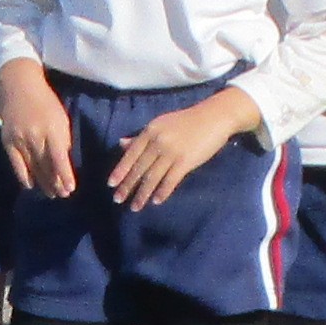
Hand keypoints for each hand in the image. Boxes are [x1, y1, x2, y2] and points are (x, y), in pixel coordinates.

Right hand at [0, 56, 77, 202]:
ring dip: (43, 183)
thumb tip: (64, 163)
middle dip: (55, 182)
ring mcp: (19, 139)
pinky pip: (16, 164)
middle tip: (63, 195)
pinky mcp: (7, 141)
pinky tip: (31, 185)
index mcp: (51, 129)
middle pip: (45, 166)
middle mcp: (34, 136)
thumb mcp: (61, 118)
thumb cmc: (45, 102)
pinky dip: (24, 176)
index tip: (71, 188)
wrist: (19, 85)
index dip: (64, 175)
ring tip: (52, 194)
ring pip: (32, 167)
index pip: (59, 158)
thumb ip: (62, 140)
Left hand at [105, 88, 253, 210]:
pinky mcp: (186, 161)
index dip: (120, 170)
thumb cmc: (187, 121)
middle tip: (117, 200)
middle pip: (139, 168)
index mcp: (150, 131)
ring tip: (135, 207)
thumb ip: (141, 136)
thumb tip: (122, 144)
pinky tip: (156, 201)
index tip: (111, 184)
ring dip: (143, 194)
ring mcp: (172, 152)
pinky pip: (171, 180)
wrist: (214, 117)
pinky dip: (162, 192)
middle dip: (128, 186)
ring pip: (153, 177)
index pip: (131, 154)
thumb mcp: (160, 124)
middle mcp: (158, 142)